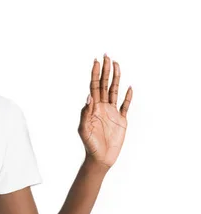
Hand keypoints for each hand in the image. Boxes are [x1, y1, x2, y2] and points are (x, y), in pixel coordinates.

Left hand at [78, 54, 132, 168]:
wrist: (100, 158)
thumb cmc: (89, 145)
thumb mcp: (84, 129)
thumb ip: (85, 113)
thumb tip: (88, 96)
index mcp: (92, 107)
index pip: (94, 86)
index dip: (95, 74)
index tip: (96, 61)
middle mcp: (102, 106)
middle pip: (104, 84)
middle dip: (105, 70)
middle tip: (107, 55)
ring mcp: (112, 112)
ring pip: (114, 90)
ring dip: (116, 78)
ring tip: (117, 64)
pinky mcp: (121, 120)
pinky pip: (125, 105)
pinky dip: (128, 96)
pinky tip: (129, 87)